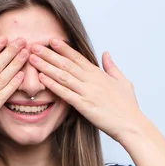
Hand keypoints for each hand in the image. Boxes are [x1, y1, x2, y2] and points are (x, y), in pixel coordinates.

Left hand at [28, 38, 143, 141]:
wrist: (131, 125)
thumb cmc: (128, 106)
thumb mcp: (123, 82)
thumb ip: (112, 67)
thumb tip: (105, 53)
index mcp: (99, 74)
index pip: (78, 57)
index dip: (64, 48)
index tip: (51, 40)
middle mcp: (92, 81)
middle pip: (66, 64)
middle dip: (49, 54)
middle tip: (34, 46)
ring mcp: (87, 93)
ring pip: (63, 76)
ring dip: (46, 66)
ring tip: (33, 59)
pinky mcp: (84, 106)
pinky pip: (65, 93)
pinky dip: (53, 85)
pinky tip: (42, 78)